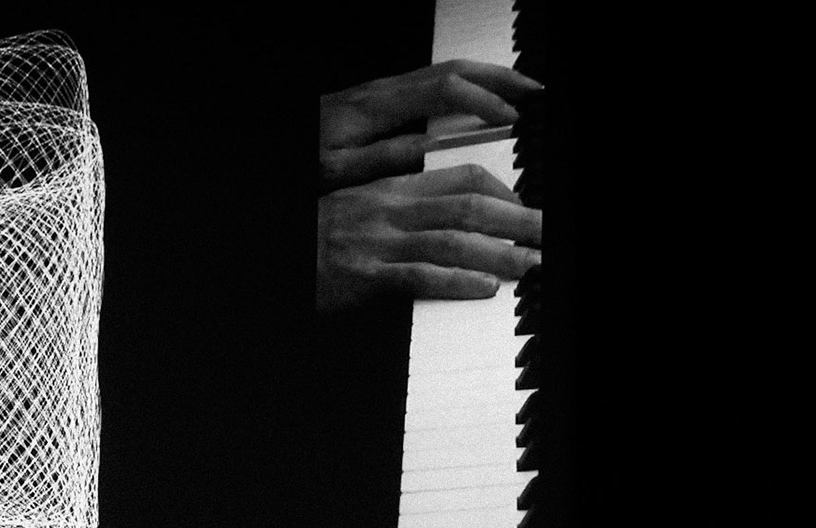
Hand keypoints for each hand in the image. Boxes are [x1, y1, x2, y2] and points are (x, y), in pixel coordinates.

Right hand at [317, 163, 541, 312]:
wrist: (280, 262)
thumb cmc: (317, 244)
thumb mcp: (360, 211)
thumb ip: (402, 206)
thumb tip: (449, 211)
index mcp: (390, 189)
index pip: (460, 177)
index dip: (504, 191)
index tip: (527, 207)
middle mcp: (387, 211)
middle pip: (468, 206)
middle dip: (518, 220)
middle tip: (548, 232)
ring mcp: (376, 244)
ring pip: (452, 240)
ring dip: (499, 253)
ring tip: (531, 264)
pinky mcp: (364, 278)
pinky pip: (419, 276)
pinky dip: (456, 282)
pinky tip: (484, 288)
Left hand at [320, 59, 542, 190]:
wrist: (281, 140)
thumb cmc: (303, 158)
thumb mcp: (337, 169)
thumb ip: (382, 158)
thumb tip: (429, 149)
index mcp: (377, 107)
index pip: (444, 90)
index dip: (481, 100)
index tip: (510, 117)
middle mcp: (385, 90)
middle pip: (454, 70)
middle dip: (499, 78)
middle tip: (535, 92)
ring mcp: (386, 90)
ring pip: (448, 71)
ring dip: (488, 78)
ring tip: (521, 91)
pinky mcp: (385, 96)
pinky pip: (435, 81)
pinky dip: (467, 86)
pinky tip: (482, 99)